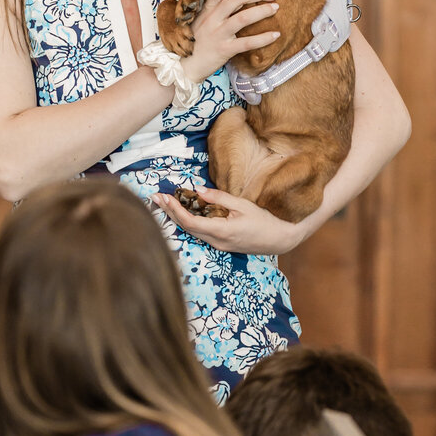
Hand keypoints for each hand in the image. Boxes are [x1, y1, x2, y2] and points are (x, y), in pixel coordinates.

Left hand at [153, 186, 303, 254]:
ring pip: (191, 231)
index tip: (164, 197)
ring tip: (164, 203)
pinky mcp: (220, 245)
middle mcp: (216, 242)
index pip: (190, 222)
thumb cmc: (264, 221)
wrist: (279, 240)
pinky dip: (188, 221)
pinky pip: (199, 233)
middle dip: (169, 212)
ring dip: (177, 217)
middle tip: (156, 198)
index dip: (174, 210)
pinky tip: (182, 212)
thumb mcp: (242, 205)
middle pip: (185, 228)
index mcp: (221, 232)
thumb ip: (218, 197)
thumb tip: (197, 189)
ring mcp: (217, 246)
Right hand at [183, 0, 280, 83]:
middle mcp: (211, 19)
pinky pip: (247, 43)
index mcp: (207, 9)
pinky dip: (263, 38)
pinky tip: (276, 35)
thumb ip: (219, 8)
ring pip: (243, 17)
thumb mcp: (204, 20)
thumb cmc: (198, 42)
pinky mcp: (224, 50)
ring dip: (263, 10)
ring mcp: (217, 35)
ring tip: (275, 7)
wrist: (187, 66)